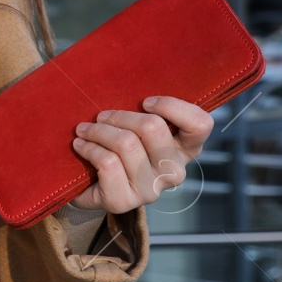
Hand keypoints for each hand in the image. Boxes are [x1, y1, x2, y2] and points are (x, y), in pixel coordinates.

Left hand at [69, 96, 213, 212]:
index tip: (144, 101)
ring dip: (98, 131)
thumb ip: (145, 109)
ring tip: (85, 130)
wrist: (88, 184)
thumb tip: (130, 80)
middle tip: (101, 116)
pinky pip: (107, 162)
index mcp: (186, 149)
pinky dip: (88, 148)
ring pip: (126, 144)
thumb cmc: (116, 145)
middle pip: (152, 127)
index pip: (201, 124)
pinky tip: (81, 145)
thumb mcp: (136, 124)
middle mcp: (174, 171)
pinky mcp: (124, 201)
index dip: (171, 106)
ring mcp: (151, 190)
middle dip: (119, 116)